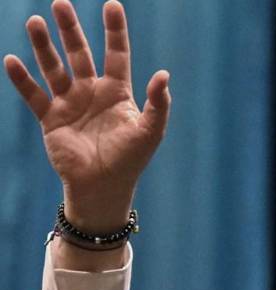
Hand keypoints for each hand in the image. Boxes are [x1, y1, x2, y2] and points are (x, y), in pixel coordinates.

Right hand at [3, 0, 169, 232]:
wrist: (103, 187)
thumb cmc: (131, 160)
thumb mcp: (150, 131)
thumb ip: (158, 104)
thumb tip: (163, 75)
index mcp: (117, 92)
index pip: (116, 54)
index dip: (115, 31)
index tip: (112, 4)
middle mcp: (91, 92)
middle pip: (79, 53)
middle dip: (70, 29)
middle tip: (61, 3)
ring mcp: (70, 103)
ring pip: (54, 68)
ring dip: (44, 46)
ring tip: (36, 22)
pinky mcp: (51, 119)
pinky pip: (33, 94)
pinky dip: (22, 79)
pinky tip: (11, 60)